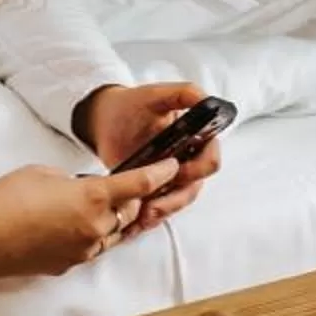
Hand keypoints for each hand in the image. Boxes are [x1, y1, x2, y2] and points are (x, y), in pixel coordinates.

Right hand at [0, 160, 179, 282]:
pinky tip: (76, 224)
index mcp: (94, 198)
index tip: (172, 165)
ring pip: (116, 232)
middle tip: (127, 183)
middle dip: (134, 197)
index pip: (140, 184)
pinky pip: (95, 246)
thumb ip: (72, 178)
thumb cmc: (6, 201)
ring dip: (115, 218)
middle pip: (131, 210)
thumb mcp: (43, 172)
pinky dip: (95, 234)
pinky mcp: (70, 264)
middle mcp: (96, 227)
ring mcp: (84, 250)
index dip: (161, 172)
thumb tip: (80, 188)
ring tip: (101, 204)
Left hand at [74, 81, 222, 231]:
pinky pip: (162, 207)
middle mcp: (188, 158)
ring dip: (164, 211)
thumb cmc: (131, 105)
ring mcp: (172, 176)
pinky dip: (152, 217)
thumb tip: (208, 100)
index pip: (210, 158)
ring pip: (179, 201)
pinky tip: (137, 222)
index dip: (198, 169)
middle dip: (176, 199)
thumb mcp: (156, 94)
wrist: (105, 120)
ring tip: (143, 217)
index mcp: (196, 136)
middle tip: (153, 205)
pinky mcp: (155, 189)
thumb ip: (184, 93)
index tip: (177, 171)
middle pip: (194, 187)